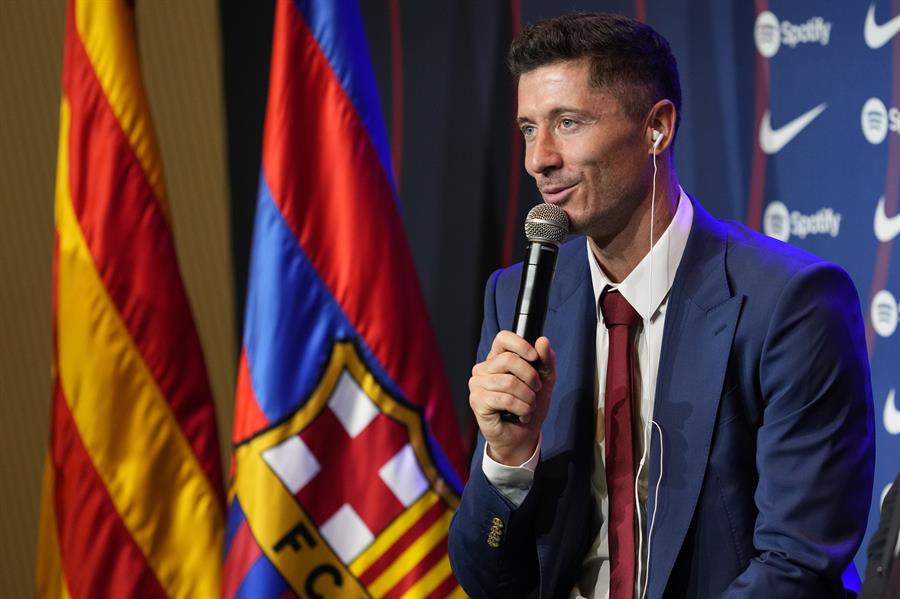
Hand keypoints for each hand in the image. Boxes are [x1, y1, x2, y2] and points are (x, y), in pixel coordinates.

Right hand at [468, 331, 555, 465]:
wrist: (524, 435)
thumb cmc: (530, 406)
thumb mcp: (545, 380)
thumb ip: (545, 360)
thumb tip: (542, 341)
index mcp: (498, 358)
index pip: (503, 338)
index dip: (520, 345)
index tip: (534, 357)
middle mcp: (484, 368)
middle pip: (509, 359)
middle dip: (531, 377)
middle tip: (535, 390)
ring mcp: (478, 384)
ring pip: (509, 382)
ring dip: (527, 397)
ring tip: (529, 406)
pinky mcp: (477, 400)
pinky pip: (505, 399)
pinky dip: (521, 408)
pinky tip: (521, 415)